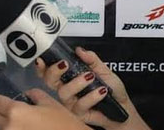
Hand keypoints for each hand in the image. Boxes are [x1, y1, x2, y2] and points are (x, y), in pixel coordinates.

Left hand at [0, 89, 88, 129]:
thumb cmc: (63, 123)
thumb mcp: (50, 103)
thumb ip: (34, 95)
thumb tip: (27, 95)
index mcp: (15, 112)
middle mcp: (9, 126)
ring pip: (0, 127)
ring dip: (2, 121)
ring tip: (12, 117)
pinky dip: (10, 129)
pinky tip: (21, 126)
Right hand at [36, 47, 150, 129]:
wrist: (123, 108)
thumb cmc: (112, 89)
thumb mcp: (103, 69)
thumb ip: (91, 59)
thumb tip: (79, 50)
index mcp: (68, 77)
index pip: (48, 71)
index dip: (41, 66)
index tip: (41, 59)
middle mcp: (66, 89)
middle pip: (49, 81)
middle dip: (54, 71)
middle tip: (65, 64)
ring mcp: (70, 102)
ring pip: (63, 92)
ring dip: (77, 83)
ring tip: (92, 77)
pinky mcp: (78, 114)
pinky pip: (80, 104)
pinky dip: (92, 96)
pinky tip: (102, 91)